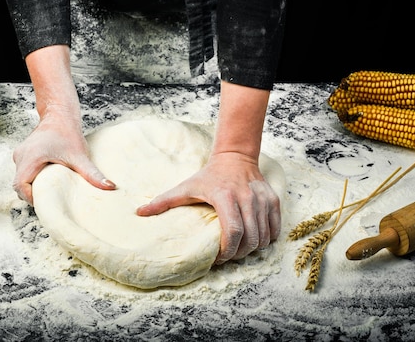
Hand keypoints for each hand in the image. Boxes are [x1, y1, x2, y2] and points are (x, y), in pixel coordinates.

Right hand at [12, 111, 115, 203]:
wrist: (60, 114)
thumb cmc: (67, 132)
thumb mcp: (80, 156)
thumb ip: (92, 173)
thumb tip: (110, 186)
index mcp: (31, 157)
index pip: (20, 186)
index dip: (31, 197)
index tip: (47, 201)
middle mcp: (21, 156)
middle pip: (19, 186)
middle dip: (33, 195)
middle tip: (51, 200)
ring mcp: (20, 155)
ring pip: (20, 180)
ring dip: (32, 187)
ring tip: (49, 191)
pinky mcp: (23, 154)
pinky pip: (23, 173)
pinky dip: (32, 179)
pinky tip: (46, 181)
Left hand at [136, 151, 280, 264]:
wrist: (235, 157)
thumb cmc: (208, 176)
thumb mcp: (186, 187)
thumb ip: (164, 201)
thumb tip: (139, 213)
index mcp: (225, 196)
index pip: (233, 232)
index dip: (227, 251)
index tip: (218, 257)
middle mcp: (247, 198)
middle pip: (250, 239)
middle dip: (239, 254)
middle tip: (228, 256)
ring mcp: (263, 199)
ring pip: (264, 237)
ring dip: (252, 249)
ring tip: (239, 249)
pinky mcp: (273, 200)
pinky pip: (275, 230)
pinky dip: (266, 239)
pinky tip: (253, 240)